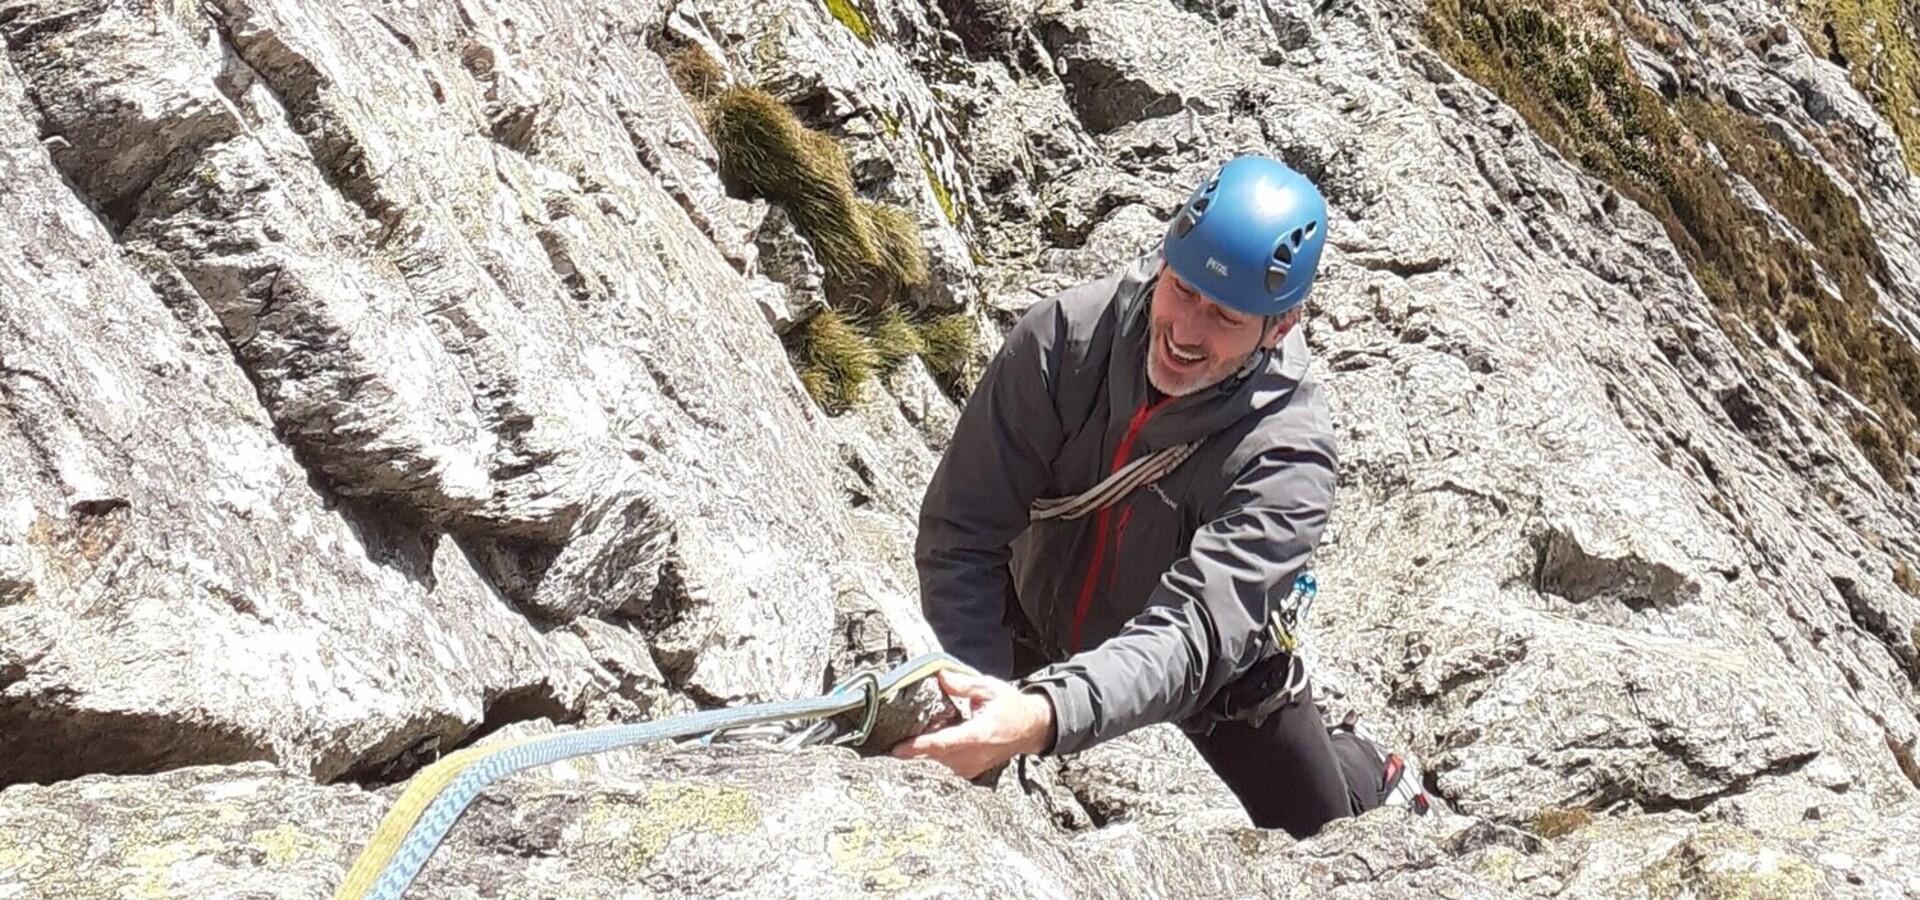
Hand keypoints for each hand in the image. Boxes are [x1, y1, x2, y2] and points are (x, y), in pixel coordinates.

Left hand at [890, 669, 1054, 778]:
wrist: (1030, 728)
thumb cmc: (1011, 707)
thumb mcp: (989, 688)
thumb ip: (963, 684)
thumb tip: (940, 676)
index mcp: (978, 735)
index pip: (943, 744)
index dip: (918, 746)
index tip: (897, 749)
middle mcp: (974, 755)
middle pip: (935, 752)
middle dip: (916, 742)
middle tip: (900, 729)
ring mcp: (972, 766)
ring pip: (938, 758)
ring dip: (929, 744)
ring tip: (932, 726)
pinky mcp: (969, 770)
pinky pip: (946, 761)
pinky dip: (940, 749)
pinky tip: (944, 734)